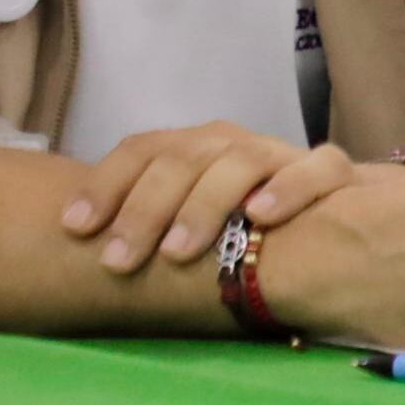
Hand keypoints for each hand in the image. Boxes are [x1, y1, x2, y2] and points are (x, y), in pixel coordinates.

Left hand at [58, 123, 355, 275]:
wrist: (327, 214)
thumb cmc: (241, 227)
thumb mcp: (187, 220)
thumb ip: (148, 225)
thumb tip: (74, 246)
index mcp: (192, 148)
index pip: (142, 149)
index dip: (105, 184)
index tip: (75, 228)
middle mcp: (231, 144)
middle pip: (182, 158)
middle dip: (144, 209)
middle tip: (118, 260)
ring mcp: (280, 155)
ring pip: (240, 161)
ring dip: (203, 205)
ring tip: (176, 252)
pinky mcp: (330, 173)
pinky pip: (317, 169)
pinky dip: (288, 188)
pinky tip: (260, 216)